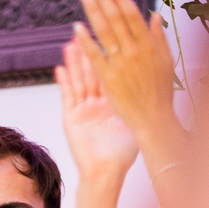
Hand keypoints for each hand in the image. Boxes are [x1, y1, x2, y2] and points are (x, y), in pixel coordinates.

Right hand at [56, 39, 138, 180]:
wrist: (104, 172)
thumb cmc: (121, 154)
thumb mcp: (133, 122)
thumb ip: (135, 102)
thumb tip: (148, 83)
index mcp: (114, 105)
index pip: (111, 75)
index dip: (108, 58)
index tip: (108, 40)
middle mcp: (98, 105)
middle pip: (92, 74)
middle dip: (88, 55)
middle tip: (85, 35)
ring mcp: (83, 110)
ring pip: (78, 81)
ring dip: (74, 63)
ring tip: (70, 45)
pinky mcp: (71, 118)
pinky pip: (67, 96)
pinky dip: (64, 82)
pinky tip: (60, 68)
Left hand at [75, 0, 181, 153]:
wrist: (154, 120)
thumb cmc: (161, 94)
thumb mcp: (166, 61)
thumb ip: (159, 37)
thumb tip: (155, 15)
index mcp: (149, 46)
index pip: (133, 15)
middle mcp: (135, 51)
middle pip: (117, 19)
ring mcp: (121, 64)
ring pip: (105, 33)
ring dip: (94, 12)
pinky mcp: (109, 79)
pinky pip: (95, 56)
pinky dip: (86, 42)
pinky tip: (77, 28)